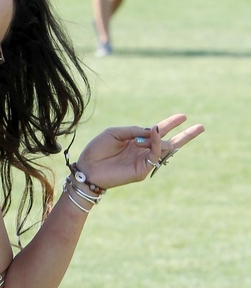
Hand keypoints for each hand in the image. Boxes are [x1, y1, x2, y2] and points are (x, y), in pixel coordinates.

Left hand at [75, 115, 204, 190]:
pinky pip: (154, 155)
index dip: (170, 123)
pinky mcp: (141, 171)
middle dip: (185, 135)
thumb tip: (154, 130)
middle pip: (169, 143)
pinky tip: (156, 133)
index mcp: (136, 141)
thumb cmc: (97, 150)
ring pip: (165, 150)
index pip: (158, 132)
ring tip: (183, 126)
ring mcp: (143, 162)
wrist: (86, 169)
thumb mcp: (116, 132)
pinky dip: (158, 144)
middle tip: (201, 127)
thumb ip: (135, 130)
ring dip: (173, 138)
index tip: (183, 116)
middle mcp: (142, 151)